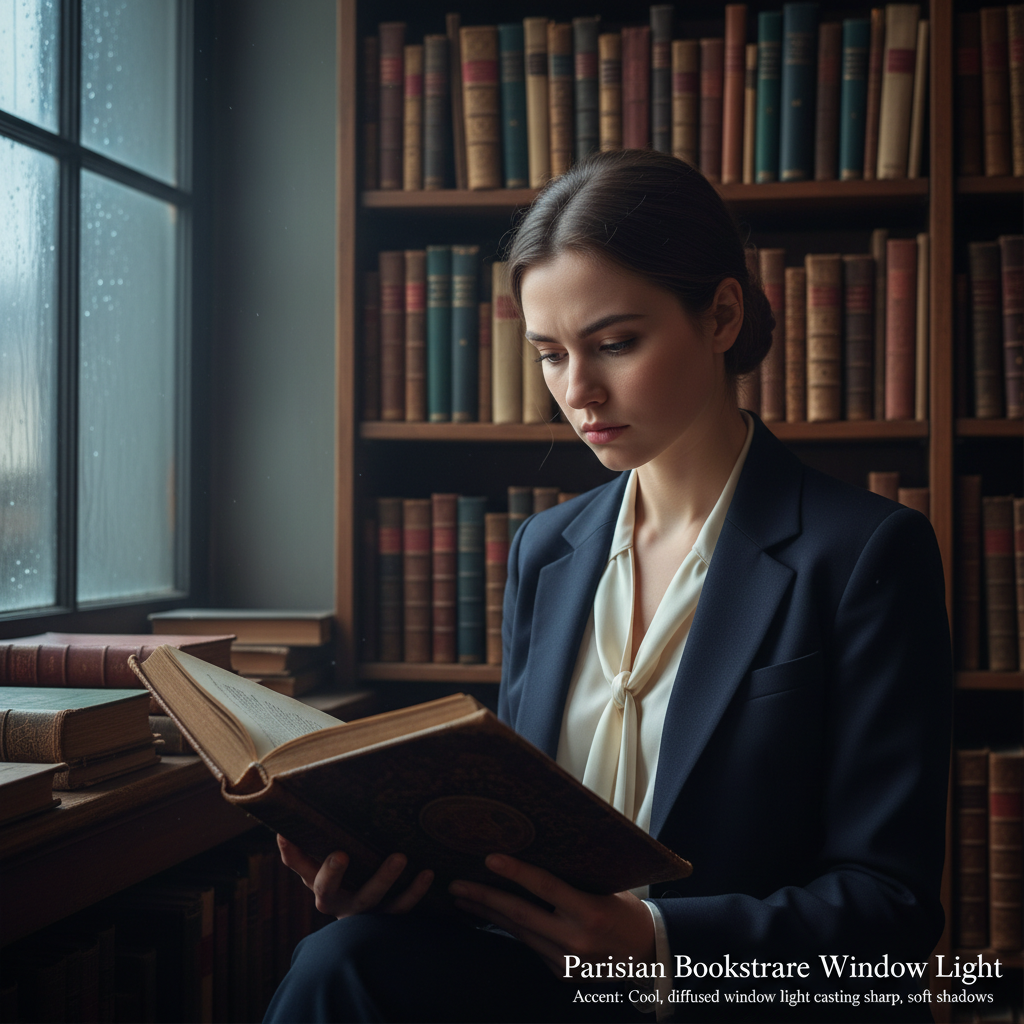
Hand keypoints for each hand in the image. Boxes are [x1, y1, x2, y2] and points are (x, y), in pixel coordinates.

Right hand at [277, 835, 433, 918]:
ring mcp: (364, 913)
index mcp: (321, 888)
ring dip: (384, 879)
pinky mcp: (388, 919)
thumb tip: (282, 827)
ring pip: (372, 900)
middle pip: (329, 891)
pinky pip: (401, 909)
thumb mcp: (327, 870)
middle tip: (341, 853)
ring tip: (400, 857)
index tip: (286, 836)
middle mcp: (339, 903)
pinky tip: (427, 873)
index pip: (300, 870)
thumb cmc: (349, 883)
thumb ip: (307, 852)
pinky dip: (415, 892)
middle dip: (333, 873)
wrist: (371, 931)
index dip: (291, 856)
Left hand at [448, 854, 654, 975]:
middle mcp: (575, 939)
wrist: (649, 957)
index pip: (545, 887)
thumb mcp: (607, 890)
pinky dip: (511, 930)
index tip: (490, 857)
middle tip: (456, 885)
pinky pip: (531, 946)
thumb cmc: (629, 913)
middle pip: (520, 915)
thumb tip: (536, 862)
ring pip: (520, 933)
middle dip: (484, 898)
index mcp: (589, 912)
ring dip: (489, 915)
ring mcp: (566, 961)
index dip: (516, 872)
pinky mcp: (561, 973)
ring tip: (463, 900)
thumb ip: (573, 883)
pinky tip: (492, 918)